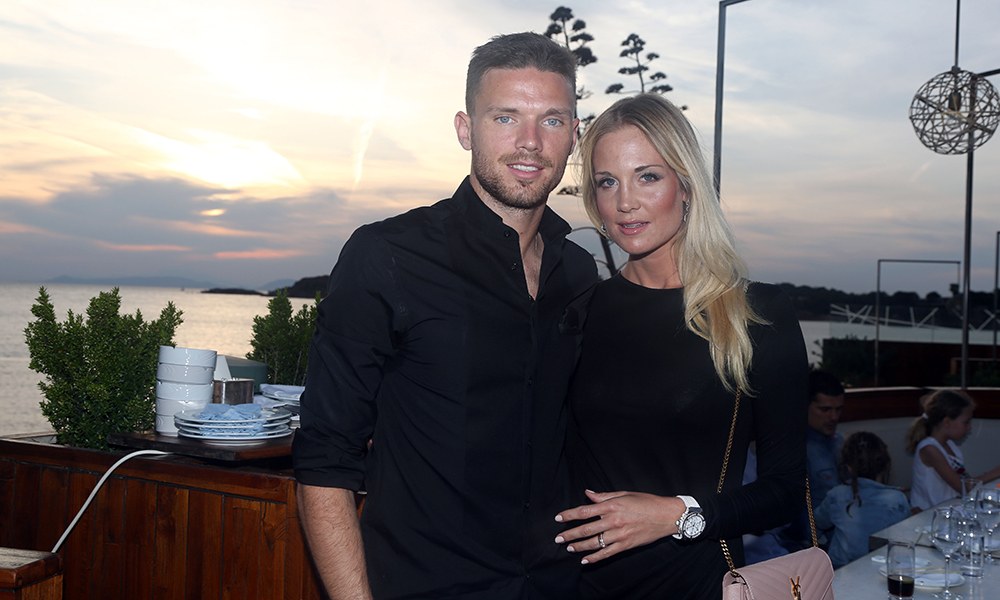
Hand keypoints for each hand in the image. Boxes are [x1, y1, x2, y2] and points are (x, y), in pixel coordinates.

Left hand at [554, 490, 683, 563]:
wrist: (666, 516)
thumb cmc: (646, 502)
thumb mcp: (625, 494)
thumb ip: (604, 496)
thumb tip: (587, 493)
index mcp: (612, 505)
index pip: (585, 511)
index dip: (569, 515)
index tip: (558, 518)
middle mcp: (614, 520)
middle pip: (586, 529)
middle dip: (570, 534)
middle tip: (558, 538)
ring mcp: (620, 534)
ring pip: (594, 543)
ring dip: (579, 546)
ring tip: (569, 548)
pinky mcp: (626, 545)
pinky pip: (607, 553)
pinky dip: (595, 558)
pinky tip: (585, 560)